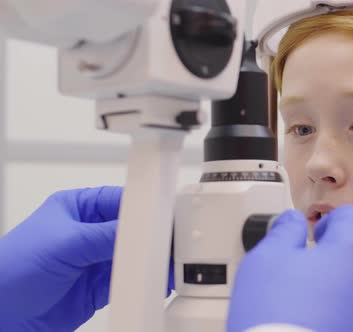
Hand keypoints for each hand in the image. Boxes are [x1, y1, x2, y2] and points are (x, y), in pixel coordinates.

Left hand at [0, 186, 173, 330]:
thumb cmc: (8, 272)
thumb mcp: (64, 244)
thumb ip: (107, 236)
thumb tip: (142, 230)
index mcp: (77, 208)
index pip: (120, 200)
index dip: (144, 207)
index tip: (165, 215)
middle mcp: (88, 232)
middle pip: (131, 229)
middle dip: (151, 236)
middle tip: (170, 241)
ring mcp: (94, 260)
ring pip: (133, 256)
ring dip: (150, 260)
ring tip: (167, 263)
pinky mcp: (98, 287)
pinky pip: (128, 280)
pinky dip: (143, 281)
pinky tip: (154, 280)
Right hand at [227, 205, 352, 331]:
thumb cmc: (282, 323)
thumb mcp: (265, 264)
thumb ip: (283, 233)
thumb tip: (290, 223)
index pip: (350, 216)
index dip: (328, 224)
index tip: (314, 238)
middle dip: (338, 260)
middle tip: (306, 278)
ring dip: (349, 291)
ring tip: (314, 311)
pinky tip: (328, 329)